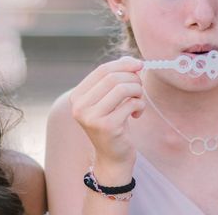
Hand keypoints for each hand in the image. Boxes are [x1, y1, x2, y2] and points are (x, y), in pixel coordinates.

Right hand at [69, 56, 144, 174]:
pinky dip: (139, 105)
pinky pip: (131, 103)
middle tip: (139, 87)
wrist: (112, 157)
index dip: (123, 64)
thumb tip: (131, 60)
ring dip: (137, 91)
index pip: (101, 70)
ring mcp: (92, 117)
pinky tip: (136, 114)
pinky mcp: (107, 126)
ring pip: (122, 88)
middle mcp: (79, 106)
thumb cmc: (113, 123)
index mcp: (77, 96)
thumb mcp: (109, 99)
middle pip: (112, 78)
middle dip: (132, 78)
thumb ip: (116, 78)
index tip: (139, 64)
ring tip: (138, 99)